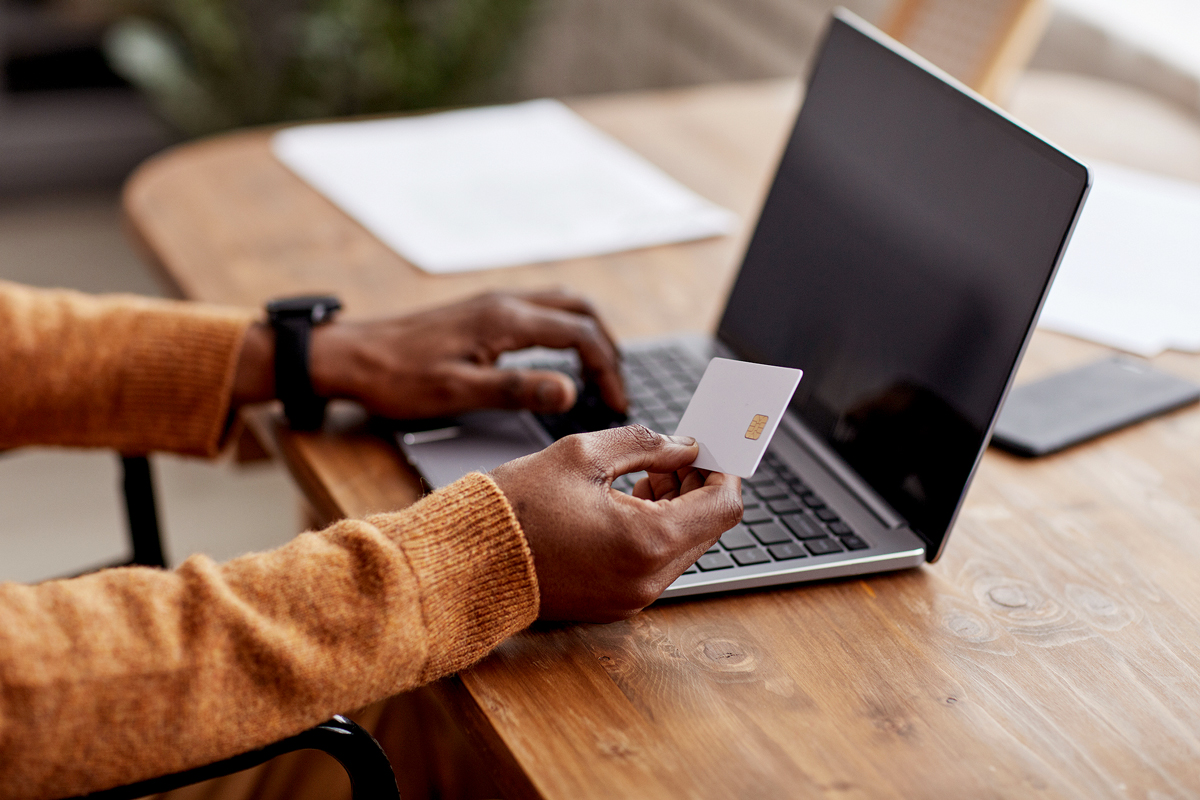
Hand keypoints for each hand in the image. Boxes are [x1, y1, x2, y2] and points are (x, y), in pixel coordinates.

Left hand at [233, 290, 625, 417]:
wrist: (352, 357)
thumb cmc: (398, 379)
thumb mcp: (458, 393)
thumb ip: (517, 390)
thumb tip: (571, 392)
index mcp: (505, 320)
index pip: (580, 334)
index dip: (607, 368)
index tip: (617, 402)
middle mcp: (504, 303)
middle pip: (580, 311)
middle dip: (608, 346)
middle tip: (617, 386)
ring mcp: (493, 303)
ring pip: (562, 304)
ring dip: (589, 332)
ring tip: (601, 370)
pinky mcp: (482, 312)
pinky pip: (541, 309)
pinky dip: (566, 328)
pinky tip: (561, 355)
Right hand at [490, 425, 742, 621]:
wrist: (465, 563)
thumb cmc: (515, 508)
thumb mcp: (583, 454)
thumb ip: (646, 444)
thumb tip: (685, 446)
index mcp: (648, 541)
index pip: (723, 506)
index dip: (723, 471)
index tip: (712, 450)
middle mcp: (648, 580)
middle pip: (708, 529)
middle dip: (698, 487)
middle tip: (674, 455)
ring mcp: (632, 598)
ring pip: (683, 546)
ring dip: (676, 508)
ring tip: (643, 476)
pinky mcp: (614, 604)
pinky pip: (655, 564)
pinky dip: (653, 532)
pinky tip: (624, 504)